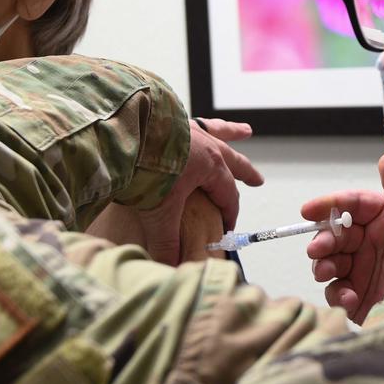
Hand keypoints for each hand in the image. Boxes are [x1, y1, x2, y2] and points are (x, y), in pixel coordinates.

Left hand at [138, 118, 263, 264]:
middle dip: (245, 172)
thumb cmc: (146, 168)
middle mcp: (205, 145)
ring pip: (217, 133)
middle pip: (232, 162)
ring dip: (231, 134)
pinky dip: (199, 121)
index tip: (227, 227)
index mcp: (211, 167)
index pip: (227, 196)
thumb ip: (166, 240)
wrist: (126, 131)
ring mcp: (188, 129)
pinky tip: (196, 119)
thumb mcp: (158, 211)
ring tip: (245, 131)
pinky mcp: (169, 117)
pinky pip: (192, 118)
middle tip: (258, 179)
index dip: (229, 214)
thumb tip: (170, 266)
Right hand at [302, 154, 383, 323]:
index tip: (309, 210)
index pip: (350, 206)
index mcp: (383, 220)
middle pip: (332, 235)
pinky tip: (350, 297)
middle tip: (318, 248)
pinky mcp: (360, 298)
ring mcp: (363, 271)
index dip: (328, 205)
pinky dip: (337, 295)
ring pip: (327, 263)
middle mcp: (370, 244)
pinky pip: (336, 294)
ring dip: (323, 266)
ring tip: (329, 272)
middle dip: (321, 240)